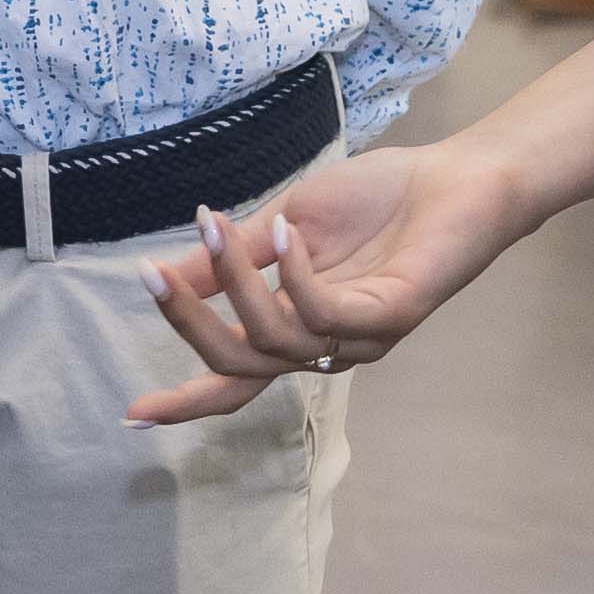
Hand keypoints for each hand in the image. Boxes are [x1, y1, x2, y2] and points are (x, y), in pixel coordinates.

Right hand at [128, 139, 515, 420]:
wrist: (457, 178)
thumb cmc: (377, 200)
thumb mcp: (286, 222)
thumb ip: (234, 257)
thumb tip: (168, 273)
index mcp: (298, 327)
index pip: (236, 376)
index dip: (187, 400)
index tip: (135, 415)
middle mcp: (326, 345)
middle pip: (240, 364)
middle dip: (188, 324)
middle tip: (152, 278)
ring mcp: (359, 337)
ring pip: (274, 337)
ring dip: (236, 280)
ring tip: (216, 226)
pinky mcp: (391, 317)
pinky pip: (326, 314)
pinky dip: (295, 274)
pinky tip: (288, 232)